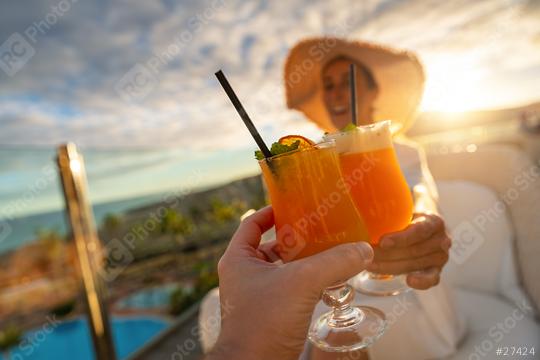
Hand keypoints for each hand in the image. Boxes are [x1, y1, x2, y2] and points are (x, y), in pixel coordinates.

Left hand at [207, 206, 373, 359]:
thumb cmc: (264, 322)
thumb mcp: (301, 284)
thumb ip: (333, 263)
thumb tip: (365, 249)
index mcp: (238, 260)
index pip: (251, 224)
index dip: (271, 211)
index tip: (293, 204)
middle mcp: (244, 275)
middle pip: (271, 246)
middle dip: (296, 237)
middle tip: (322, 227)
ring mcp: (256, 295)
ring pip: (283, 269)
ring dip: (305, 261)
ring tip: (331, 250)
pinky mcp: (270, 314)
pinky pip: (290, 289)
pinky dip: (307, 282)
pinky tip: (330, 280)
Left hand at [367, 213, 450, 289]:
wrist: (423, 225)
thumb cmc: (408, 217)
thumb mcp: (402, 210)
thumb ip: (389, 213)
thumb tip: (360, 216)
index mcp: (434, 221)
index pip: (418, 230)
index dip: (401, 238)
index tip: (382, 242)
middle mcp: (441, 239)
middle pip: (413, 250)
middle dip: (387, 254)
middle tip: (365, 254)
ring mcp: (440, 257)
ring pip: (414, 264)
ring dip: (390, 266)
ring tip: (369, 265)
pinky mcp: (436, 270)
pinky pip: (431, 279)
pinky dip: (421, 282)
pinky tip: (409, 281)